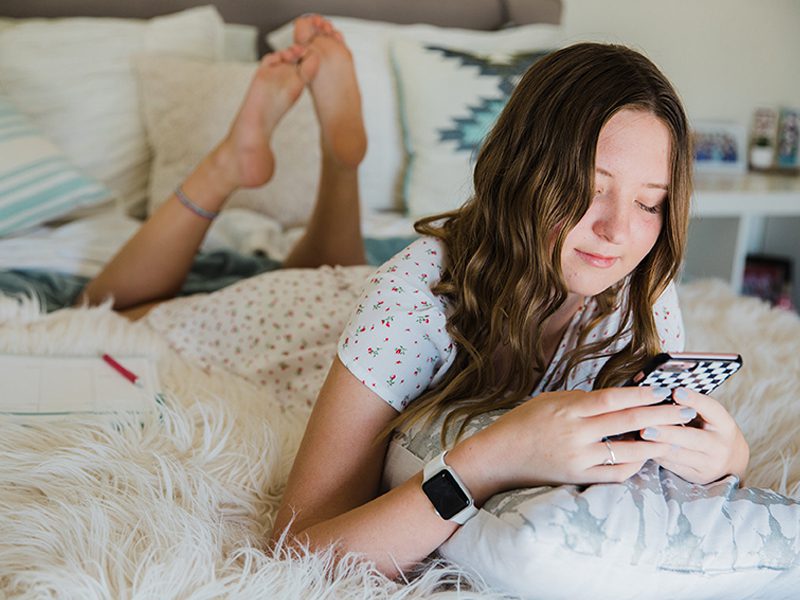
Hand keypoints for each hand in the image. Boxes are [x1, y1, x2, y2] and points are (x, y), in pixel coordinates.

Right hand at [460, 386, 697, 494]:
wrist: (499, 457)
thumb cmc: (522, 423)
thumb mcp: (548, 400)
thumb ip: (581, 400)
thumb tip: (613, 398)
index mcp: (567, 410)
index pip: (611, 399)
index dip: (639, 394)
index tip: (662, 390)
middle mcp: (575, 434)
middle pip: (626, 423)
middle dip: (660, 415)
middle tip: (684, 410)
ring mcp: (578, 458)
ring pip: (626, 452)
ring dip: (653, 444)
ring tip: (673, 436)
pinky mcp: (577, 477)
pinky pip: (614, 474)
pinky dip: (633, 466)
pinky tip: (644, 457)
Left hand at [642, 387, 748, 483]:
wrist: (730, 462)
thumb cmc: (711, 429)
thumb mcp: (710, 416)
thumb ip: (690, 404)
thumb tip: (658, 389)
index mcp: (725, 424)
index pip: (711, 409)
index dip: (694, 400)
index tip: (676, 391)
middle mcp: (720, 446)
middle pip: (692, 438)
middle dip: (667, 432)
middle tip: (646, 426)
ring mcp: (709, 464)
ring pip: (679, 454)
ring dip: (657, 444)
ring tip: (639, 435)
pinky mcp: (696, 476)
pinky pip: (671, 465)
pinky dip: (655, 454)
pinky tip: (641, 446)